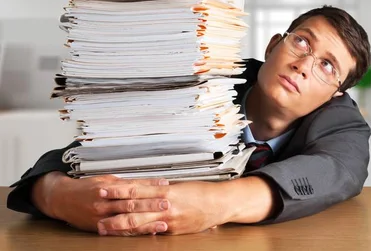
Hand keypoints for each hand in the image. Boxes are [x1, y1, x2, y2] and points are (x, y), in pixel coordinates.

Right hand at [33, 172, 170, 233]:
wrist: (63, 199)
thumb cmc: (87, 187)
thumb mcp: (106, 179)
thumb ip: (126, 183)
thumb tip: (148, 183)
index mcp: (108, 187)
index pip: (133, 186)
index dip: (150, 186)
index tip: (165, 185)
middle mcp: (105, 202)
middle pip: (132, 204)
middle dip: (151, 204)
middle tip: (167, 204)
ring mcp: (102, 216)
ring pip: (127, 220)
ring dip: (146, 223)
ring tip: (162, 224)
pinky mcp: (100, 228)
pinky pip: (120, 232)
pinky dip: (134, 233)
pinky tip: (147, 233)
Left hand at [97, 176, 279, 235]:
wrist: (221, 203)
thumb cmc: (203, 193)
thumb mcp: (180, 186)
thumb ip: (161, 189)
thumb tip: (143, 188)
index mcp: (167, 190)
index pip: (137, 188)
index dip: (119, 188)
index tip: (104, 187)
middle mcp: (166, 204)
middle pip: (134, 206)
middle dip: (113, 209)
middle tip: (96, 209)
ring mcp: (169, 219)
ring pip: (140, 222)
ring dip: (120, 225)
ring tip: (105, 227)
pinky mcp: (173, 231)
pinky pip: (152, 232)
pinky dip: (138, 234)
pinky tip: (127, 236)